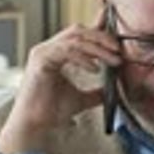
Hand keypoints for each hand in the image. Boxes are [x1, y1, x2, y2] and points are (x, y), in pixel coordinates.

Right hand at [0, 8, 120, 153]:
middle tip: (118, 49)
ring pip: (75, 39)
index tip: (116, 29)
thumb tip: (113, 89)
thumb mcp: (81, 99)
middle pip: (78, 31)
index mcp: (55, 53)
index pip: (79, 34)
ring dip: (97, 48)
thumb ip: (95, 91)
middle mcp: (47, 49)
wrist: (35, 126)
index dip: (97, 28)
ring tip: (113, 60)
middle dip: (101, 37)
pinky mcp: (40, 60)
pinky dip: (83, 57)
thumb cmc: (51, 112)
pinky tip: (94, 68)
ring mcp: (42, 53)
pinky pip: (66, 50)